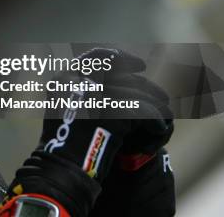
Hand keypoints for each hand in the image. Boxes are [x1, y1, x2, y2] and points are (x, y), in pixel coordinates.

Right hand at [0, 48, 173, 216]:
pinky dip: (155, 122)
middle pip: (125, 76)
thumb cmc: (64, 143)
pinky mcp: (113, 113)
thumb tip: (116, 75)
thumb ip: (83, 90)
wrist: (60, 167)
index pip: (99, 55)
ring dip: (155, 108)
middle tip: (162, 97)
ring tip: (161, 120)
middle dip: (147, 88)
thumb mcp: (65, 107)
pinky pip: (146, 112)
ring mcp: (95, 95)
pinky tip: (158, 130)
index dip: (122, 57)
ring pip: (139, 94)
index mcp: (65, 77)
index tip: (140, 65)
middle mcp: (79, 80)